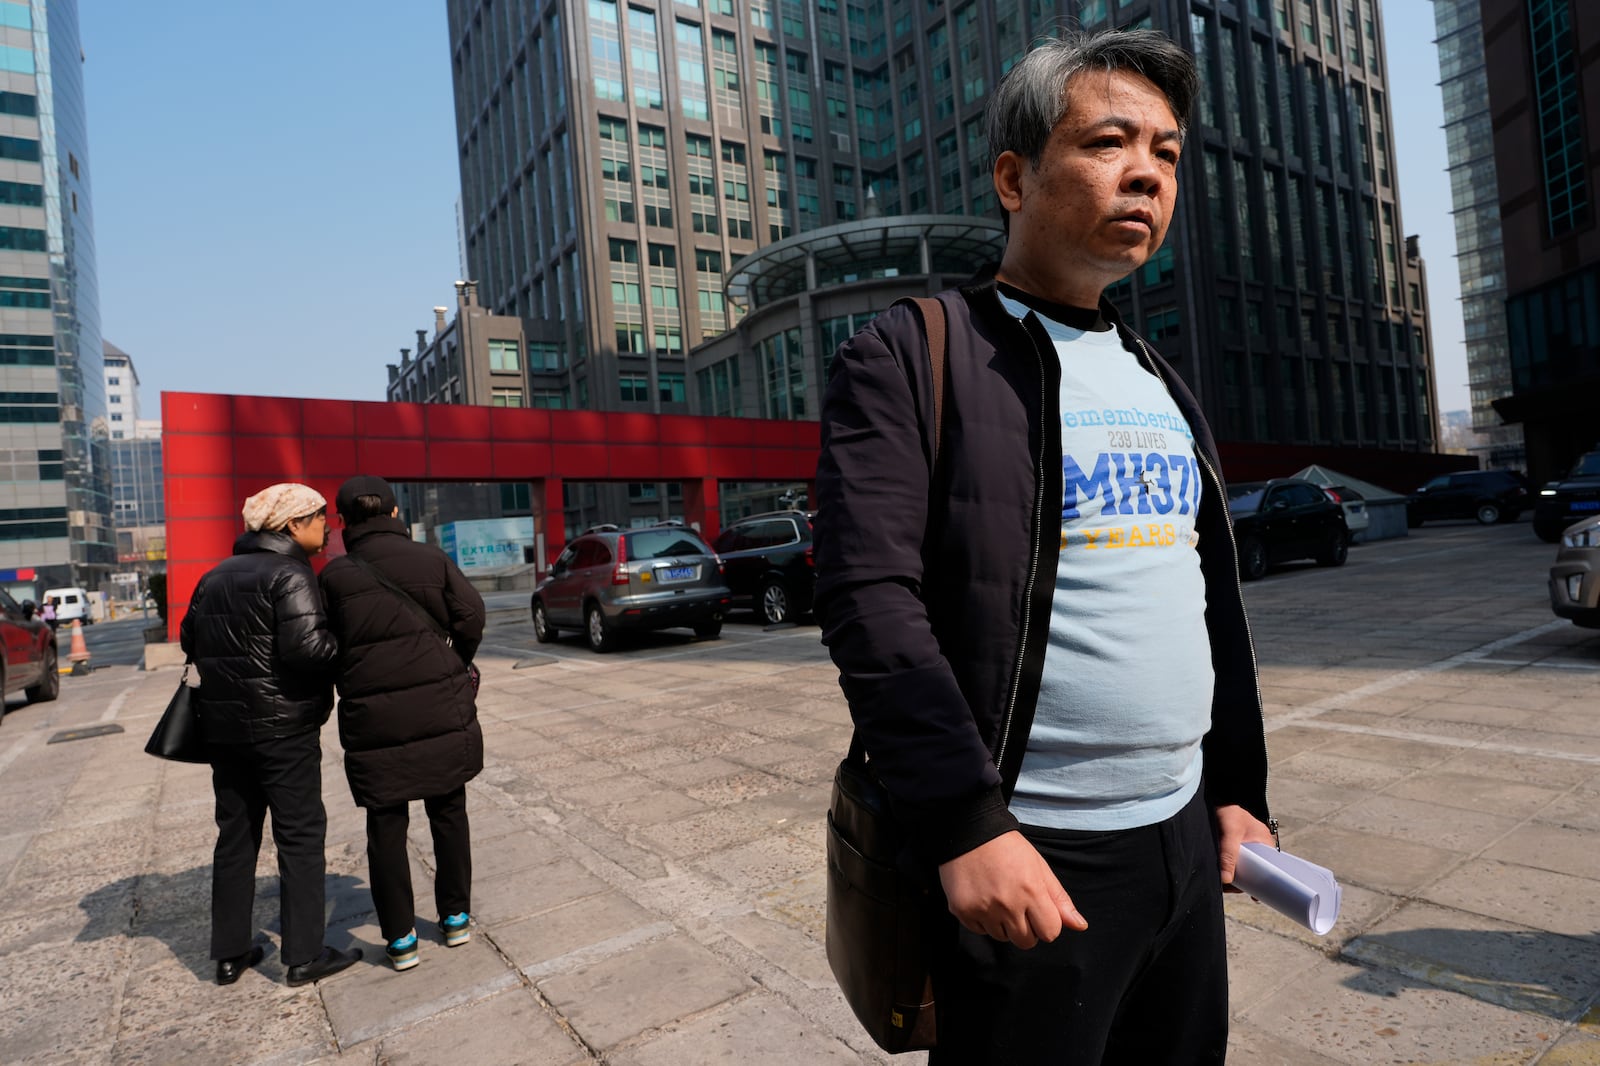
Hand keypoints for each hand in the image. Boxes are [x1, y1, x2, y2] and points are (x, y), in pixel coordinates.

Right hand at [937, 831, 1087, 948]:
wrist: (970, 832)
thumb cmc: (1008, 848)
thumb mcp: (1039, 867)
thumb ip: (1059, 899)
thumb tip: (1080, 926)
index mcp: (1031, 891)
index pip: (1050, 933)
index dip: (1047, 923)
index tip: (1038, 909)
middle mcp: (1007, 904)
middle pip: (1026, 942)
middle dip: (1026, 928)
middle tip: (1018, 904)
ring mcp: (983, 909)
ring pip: (1002, 938)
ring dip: (1003, 924)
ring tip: (998, 898)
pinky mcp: (962, 910)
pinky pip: (980, 931)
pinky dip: (983, 920)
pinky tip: (982, 898)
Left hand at [1213, 805, 1275, 891]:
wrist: (1215, 799)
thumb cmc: (1228, 812)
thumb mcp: (1231, 832)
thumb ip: (1228, 854)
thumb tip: (1226, 880)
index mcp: (1265, 844)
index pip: (1269, 870)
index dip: (1262, 882)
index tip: (1253, 895)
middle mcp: (1258, 849)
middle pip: (1254, 873)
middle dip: (1242, 882)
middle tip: (1229, 887)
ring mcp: (1246, 851)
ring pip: (1243, 871)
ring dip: (1233, 878)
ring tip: (1222, 884)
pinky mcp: (1234, 851)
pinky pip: (1234, 866)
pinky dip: (1227, 872)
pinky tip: (1220, 879)